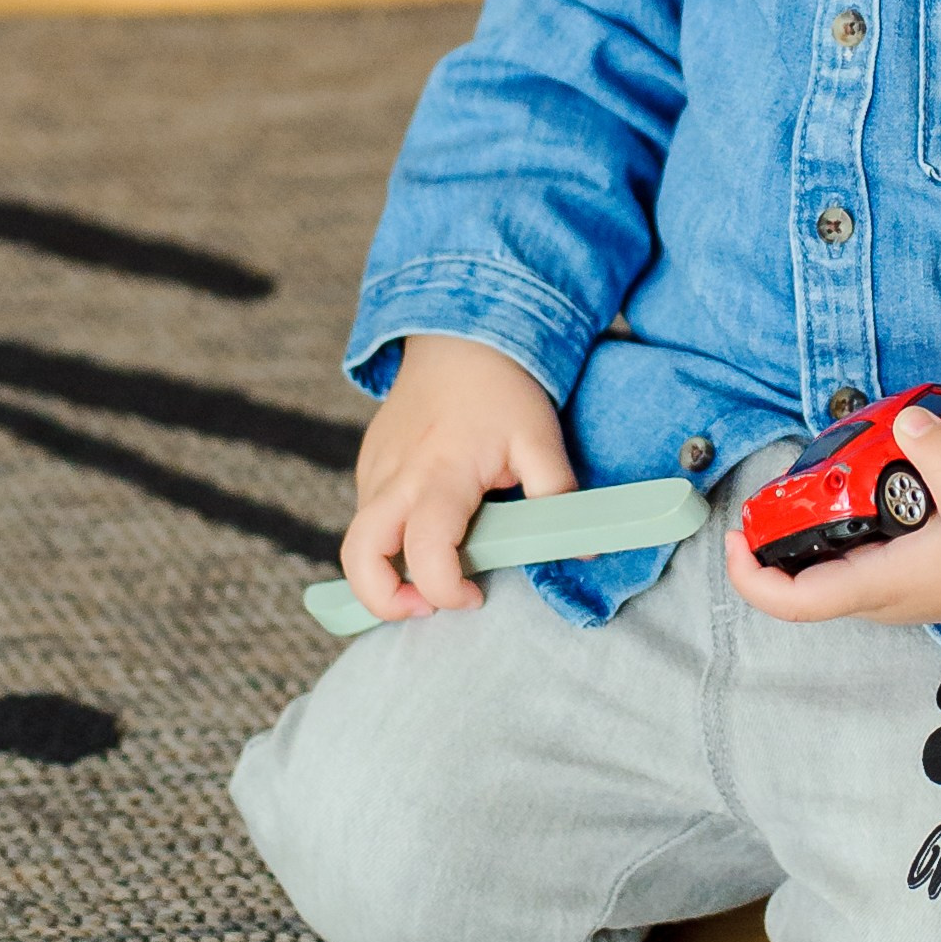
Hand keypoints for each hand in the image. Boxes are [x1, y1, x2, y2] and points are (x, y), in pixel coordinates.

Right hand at [340, 333, 576, 623]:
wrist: (460, 334)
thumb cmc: (503, 388)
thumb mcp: (540, 438)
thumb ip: (559, 497)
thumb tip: (583, 551)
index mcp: (442, 474)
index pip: (426, 549)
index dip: (445, 588)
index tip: (475, 595)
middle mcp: (397, 476)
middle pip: (358, 555)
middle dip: (381, 598)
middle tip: (425, 606)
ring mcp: (375, 469)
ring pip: (357, 538)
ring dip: (384, 570)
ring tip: (430, 573)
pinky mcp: (368, 463)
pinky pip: (366, 513)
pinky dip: (387, 538)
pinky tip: (427, 531)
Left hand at [725, 404, 940, 627]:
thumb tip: (907, 419)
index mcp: (881, 586)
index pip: (794, 602)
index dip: (750, 577)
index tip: (732, 539)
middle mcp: (879, 594)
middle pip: (800, 580)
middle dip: (773, 540)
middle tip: (768, 492)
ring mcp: (893, 586)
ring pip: (826, 566)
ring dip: (806, 529)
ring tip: (806, 482)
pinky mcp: (909, 572)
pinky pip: (854, 554)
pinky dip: (839, 524)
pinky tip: (856, 487)